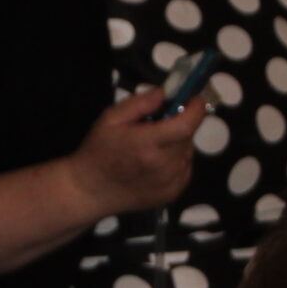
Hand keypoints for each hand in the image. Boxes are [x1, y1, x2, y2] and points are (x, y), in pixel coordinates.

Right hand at [66, 85, 206, 215]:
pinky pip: (185, 169)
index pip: (186, 125)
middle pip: (188, 137)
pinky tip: (157, 162)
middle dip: (181, 124)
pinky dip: (177, 161)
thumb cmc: (98, 152)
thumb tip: (164, 93)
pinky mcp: (172, 194)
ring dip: (178, 143)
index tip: (194, 98)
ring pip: (187, 153)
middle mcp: (162, 165)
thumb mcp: (111, 119)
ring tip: (155, 145)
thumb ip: (139, 104)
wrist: (90, 191)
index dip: (196, 109)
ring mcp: (169, 182)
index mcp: (146, 144)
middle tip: (161, 124)